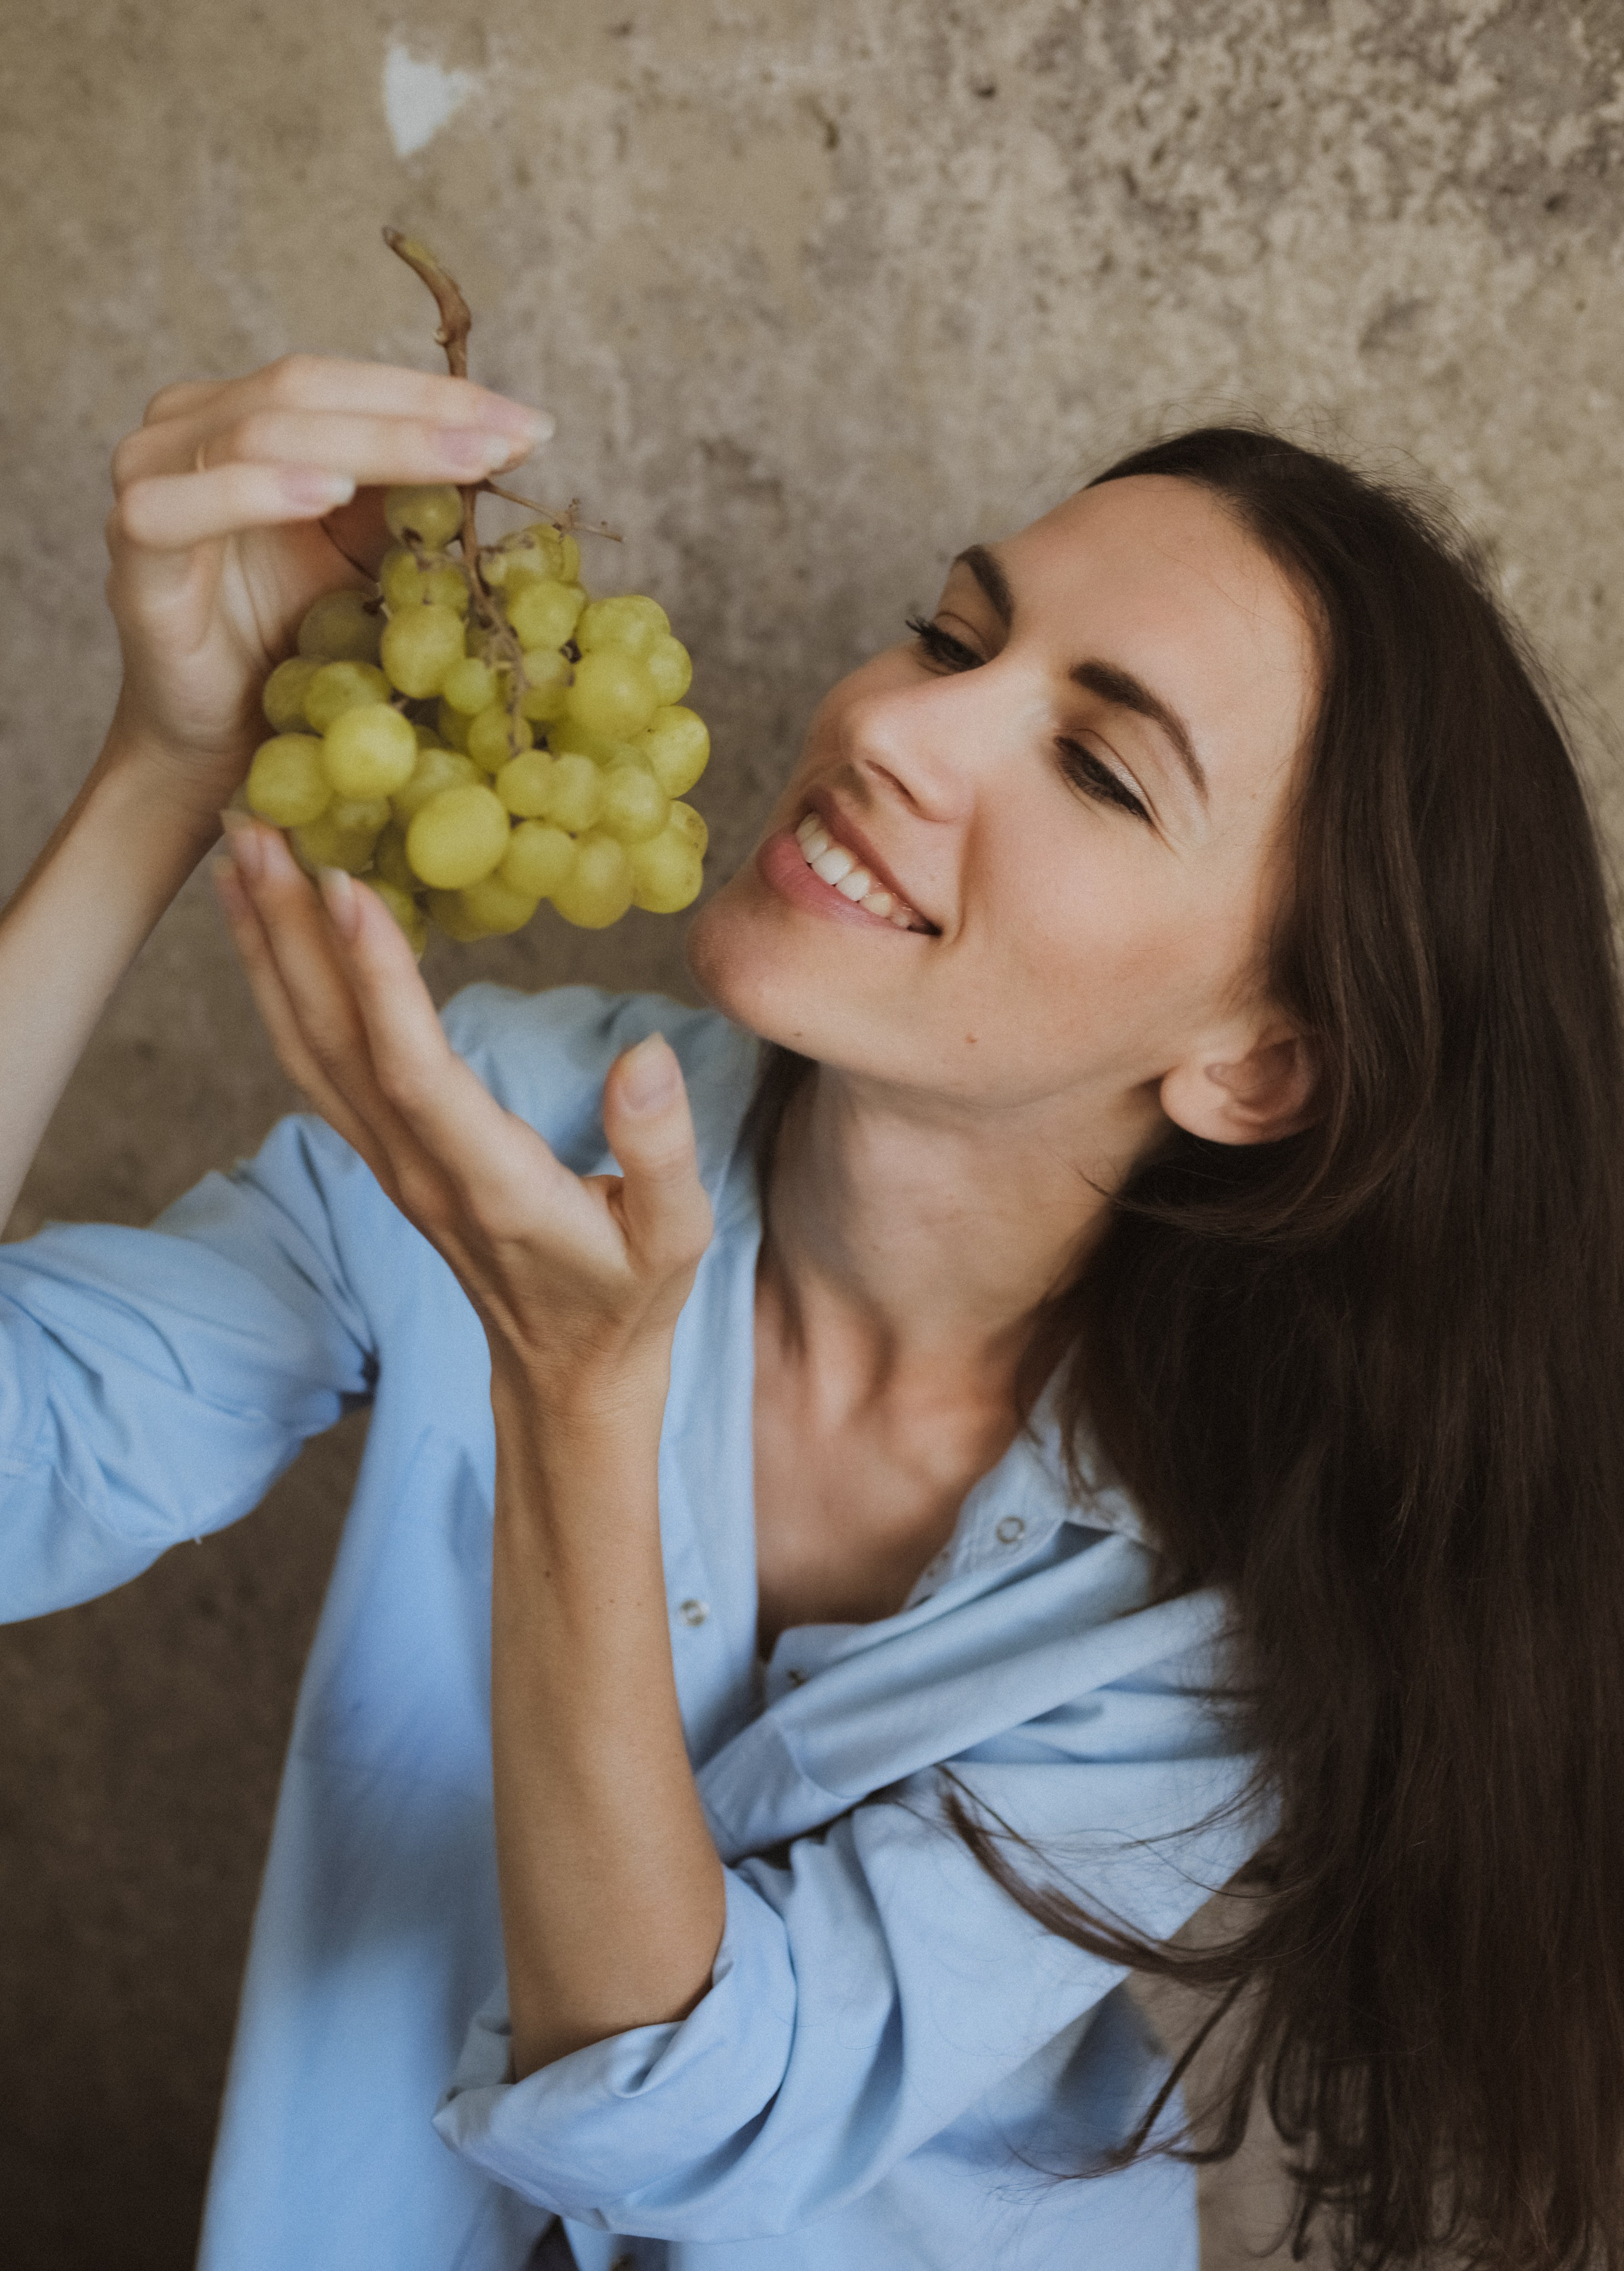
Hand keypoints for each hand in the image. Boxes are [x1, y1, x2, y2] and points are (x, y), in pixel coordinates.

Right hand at [103, 355, 549, 823]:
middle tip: (507, 440)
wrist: (221, 740)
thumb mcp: (368, 562)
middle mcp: (188, 431)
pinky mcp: (133, 554)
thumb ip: (409, 503)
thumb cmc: (291, 644)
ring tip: (450, 459)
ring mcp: (150, 482)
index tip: (530, 424)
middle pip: (305, 391)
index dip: (439, 396)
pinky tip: (327, 492)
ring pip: (257, 434)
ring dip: (365, 444)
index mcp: (245, 417)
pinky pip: (179, 508)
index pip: (347, 383)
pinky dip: (255, 493)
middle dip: (419, 416)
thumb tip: (506, 447)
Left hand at [213, 819, 714, 1409]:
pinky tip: (263, 929)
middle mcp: (418, 1170)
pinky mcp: (381, 1155)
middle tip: (253, 823)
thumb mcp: (678, 1237)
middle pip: (333, 1044)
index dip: (378, 982)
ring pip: (307, 1048)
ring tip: (238, 849)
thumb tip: (642, 1055)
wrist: (565, 1376)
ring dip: (263, 949)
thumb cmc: (628, 1300)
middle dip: (286, 932)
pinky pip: (315, 1063)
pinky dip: (279, 987)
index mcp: (493, 1185)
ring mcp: (388, 1164)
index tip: (343, 887)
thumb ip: (662, 1150)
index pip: (417, 1074)